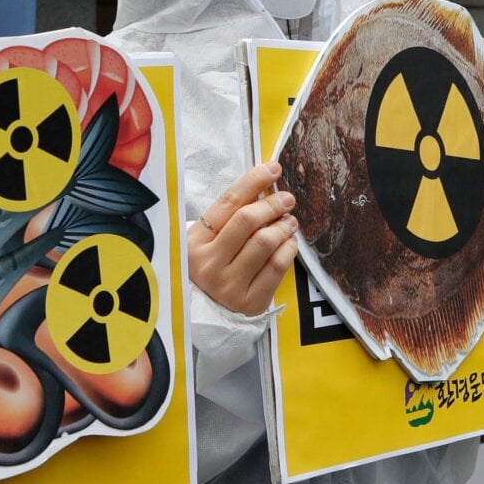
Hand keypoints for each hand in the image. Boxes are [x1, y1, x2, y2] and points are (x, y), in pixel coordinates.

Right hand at [188, 162, 298, 316]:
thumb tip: (266, 180)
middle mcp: (209, 265)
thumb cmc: (213, 266)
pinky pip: (277, 267)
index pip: (227, 203)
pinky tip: (289, 243)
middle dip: (272, 204)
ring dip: (283, 226)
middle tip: (286, 199)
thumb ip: (231, 215)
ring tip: (289, 222)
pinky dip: (288, 249)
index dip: (253, 182)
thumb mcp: (209, 240)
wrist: (209, 314)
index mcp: (194, 243)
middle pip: (248, 221)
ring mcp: (229, 287)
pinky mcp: (250, 303)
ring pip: (265, 243)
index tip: (273, 169)